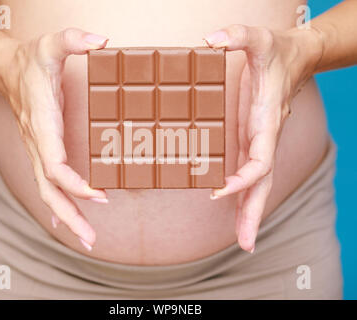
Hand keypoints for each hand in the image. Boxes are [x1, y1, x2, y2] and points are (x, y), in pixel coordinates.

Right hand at [2, 28, 108, 250]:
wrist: (6, 70)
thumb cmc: (30, 62)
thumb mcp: (51, 44)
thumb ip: (73, 40)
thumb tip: (101, 41)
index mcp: (42, 126)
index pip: (55, 165)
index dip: (74, 183)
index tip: (100, 195)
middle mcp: (38, 146)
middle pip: (50, 190)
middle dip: (70, 215)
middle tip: (91, 240)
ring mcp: (38, 152)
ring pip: (48, 193)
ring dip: (67, 218)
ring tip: (87, 239)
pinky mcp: (41, 153)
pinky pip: (47, 186)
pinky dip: (57, 207)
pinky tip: (67, 223)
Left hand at [205, 25, 322, 252]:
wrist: (295, 58)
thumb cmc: (277, 52)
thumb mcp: (258, 38)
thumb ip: (238, 36)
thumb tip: (211, 40)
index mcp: (267, 123)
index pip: (260, 161)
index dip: (244, 178)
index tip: (221, 191)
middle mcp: (265, 139)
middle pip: (263, 185)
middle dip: (255, 214)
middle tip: (246, 245)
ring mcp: (260, 143)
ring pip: (258, 186)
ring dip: (250, 213)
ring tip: (244, 241)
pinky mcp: (253, 141)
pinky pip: (250, 175)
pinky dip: (245, 195)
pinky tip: (237, 211)